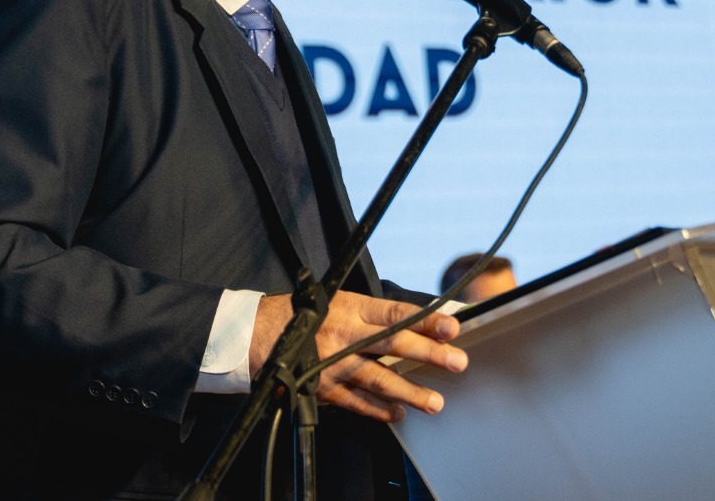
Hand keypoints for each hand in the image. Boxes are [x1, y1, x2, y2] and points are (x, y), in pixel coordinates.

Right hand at [249, 291, 466, 422]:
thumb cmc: (302, 313)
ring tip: (435, 402)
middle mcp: (344, 335)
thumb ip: (372, 312)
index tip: (451, 327)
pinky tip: (399, 414)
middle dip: (428, 354)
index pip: (395, 313)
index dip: (425, 320)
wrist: (257, 334)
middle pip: (394, 345)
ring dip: (409, 391)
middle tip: (457, 362)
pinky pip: (356, 402)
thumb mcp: (336, 299)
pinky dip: (378, 410)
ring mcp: (334, 364)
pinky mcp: (324, 387)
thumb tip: (415, 320)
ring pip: (378, 379)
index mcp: (350, 308)